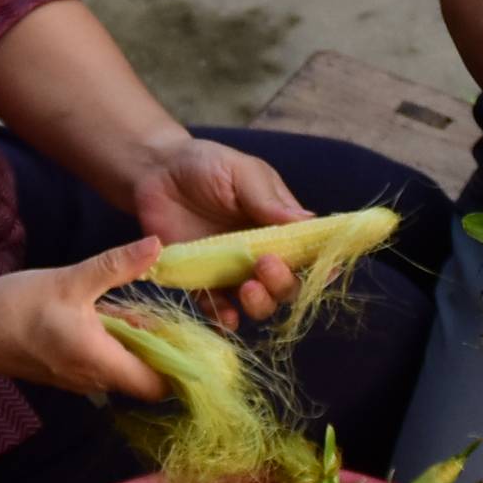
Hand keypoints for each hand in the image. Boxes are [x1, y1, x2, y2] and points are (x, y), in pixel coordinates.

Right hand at [0, 236, 171, 400]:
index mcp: (101, 362)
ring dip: (139, 345)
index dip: (182, 367)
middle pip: (146, 377)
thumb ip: (117, 265)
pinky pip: (105, 362)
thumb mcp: (71, 279)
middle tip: (179, 314)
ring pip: (125, 368)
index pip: (159, 385)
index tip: (198, 338)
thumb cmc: (17, 307)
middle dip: (165, 350)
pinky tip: (116, 315)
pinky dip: (118, 345)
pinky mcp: (67, 371)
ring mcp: (80, 378)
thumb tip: (157, 244)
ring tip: (150, 312)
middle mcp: (95, 379)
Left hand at [131, 137, 314, 328]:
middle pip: (286, 285)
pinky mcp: (201, 281)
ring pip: (257, 303)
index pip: (308, 253)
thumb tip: (311, 223)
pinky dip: (223, 317)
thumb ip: (269, 200)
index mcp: (279, 226)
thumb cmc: (206, 164)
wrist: (156, 171)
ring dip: (259, 304)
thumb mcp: (242, 173)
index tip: (325, 269)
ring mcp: (231, 271)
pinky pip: (216, 307)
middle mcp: (260, 254)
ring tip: (247, 288)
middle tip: (265, 264)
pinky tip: (225, 317)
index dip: (321, 266)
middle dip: (283, 283)